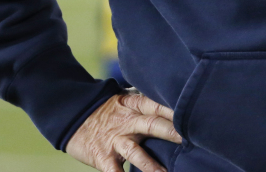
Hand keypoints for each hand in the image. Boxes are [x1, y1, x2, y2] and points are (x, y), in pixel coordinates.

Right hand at [67, 92, 181, 171]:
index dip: (173, 109)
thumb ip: (147, 103)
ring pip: (135, 153)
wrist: (73, 116)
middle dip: (170, 132)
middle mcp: (127, 122)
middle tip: (189, 138)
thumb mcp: (126, 99)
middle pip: (152, 125)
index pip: (157, 104)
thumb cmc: (108, 110)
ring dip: (151, 165)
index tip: (192, 113)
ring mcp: (115, 140)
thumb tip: (174, 102)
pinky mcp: (103, 157)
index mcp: (134, 105)